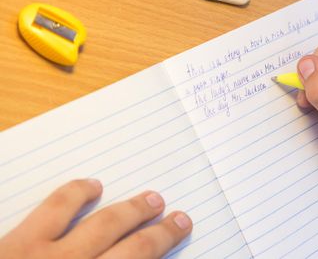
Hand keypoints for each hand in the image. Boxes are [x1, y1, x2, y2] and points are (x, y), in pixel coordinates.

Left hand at [0, 179, 191, 258]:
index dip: (163, 249)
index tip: (180, 233)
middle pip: (131, 249)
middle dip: (158, 232)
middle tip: (174, 216)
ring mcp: (43, 257)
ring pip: (100, 224)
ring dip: (128, 209)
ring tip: (148, 199)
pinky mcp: (14, 242)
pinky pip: (52, 207)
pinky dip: (75, 193)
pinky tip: (90, 186)